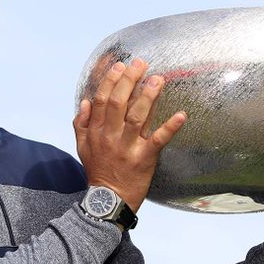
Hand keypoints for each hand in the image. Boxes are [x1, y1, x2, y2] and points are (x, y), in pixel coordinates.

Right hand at [73, 58, 186, 212]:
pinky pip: (159, 140)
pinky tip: (182, 115)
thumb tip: (85, 101)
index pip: (102, 99)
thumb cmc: (98, 170)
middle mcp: (111, 136)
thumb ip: (81, 123)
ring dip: (148, 96)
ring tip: (158, 79)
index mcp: (97, 131)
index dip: (111, 80)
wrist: (109, 199)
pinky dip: (171, 128)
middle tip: (141, 63)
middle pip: (119, 102)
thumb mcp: (82, 147)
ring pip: (138, 117)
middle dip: (130, 80)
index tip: (120, 65)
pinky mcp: (145, 158)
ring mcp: (128, 147)